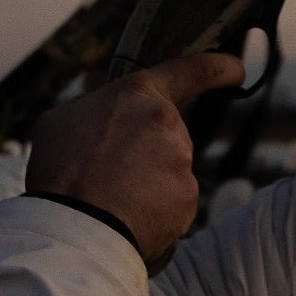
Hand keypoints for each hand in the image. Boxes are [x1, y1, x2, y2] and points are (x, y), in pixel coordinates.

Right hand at [27, 50, 246, 262]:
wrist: (72, 227)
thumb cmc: (59, 171)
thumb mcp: (62, 121)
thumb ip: (94, 113)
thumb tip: (103, 124)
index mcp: (138, 94)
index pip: (192, 71)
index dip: (218, 68)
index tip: (236, 70)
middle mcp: (168, 123)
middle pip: (164, 140)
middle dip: (142, 157)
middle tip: (105, 177)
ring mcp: (181, 162)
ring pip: (167, 176)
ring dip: (145, 188)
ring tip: (109, 202)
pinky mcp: (188, 200)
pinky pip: (173, 207)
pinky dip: (154, 216)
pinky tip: (126, 220)